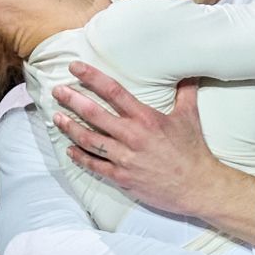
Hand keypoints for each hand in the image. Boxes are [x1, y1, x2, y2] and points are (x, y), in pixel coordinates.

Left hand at [52, 61, 254, 235]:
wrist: (198, 186)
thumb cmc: (193, 151)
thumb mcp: (189, 117)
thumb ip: (185, 93)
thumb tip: (188, 73)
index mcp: (146, 118)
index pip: (113, 91)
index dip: (91, 77)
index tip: (75, 67)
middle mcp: (132, 136)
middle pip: (94, 114)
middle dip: (72, 100)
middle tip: (57, 91)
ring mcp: (124, 158)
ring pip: (89, 140)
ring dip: (70, 127)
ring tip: (56, 118)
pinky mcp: (122, 177)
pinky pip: (94, 165)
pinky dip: (79, 157)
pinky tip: (69, 150)